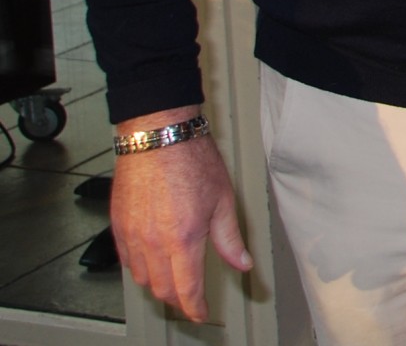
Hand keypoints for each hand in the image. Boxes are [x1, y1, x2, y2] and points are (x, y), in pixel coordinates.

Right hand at [109, 108, 252, 322]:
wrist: (159, 137)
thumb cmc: (192, 160)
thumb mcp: (223, 200)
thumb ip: (229, 238)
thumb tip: (241, 262)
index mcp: (183, 239)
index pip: (186, 289)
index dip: (195, 309)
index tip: (201, 314)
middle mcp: (154, 242)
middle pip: (162, 289)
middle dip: (178, 300)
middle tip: (192, 298)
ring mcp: (132, 235)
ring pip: (141, 278)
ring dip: (158, 286)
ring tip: (174, 281)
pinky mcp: (118, 226)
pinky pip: (126, 261)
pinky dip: (139, 269)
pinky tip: (151, 263)